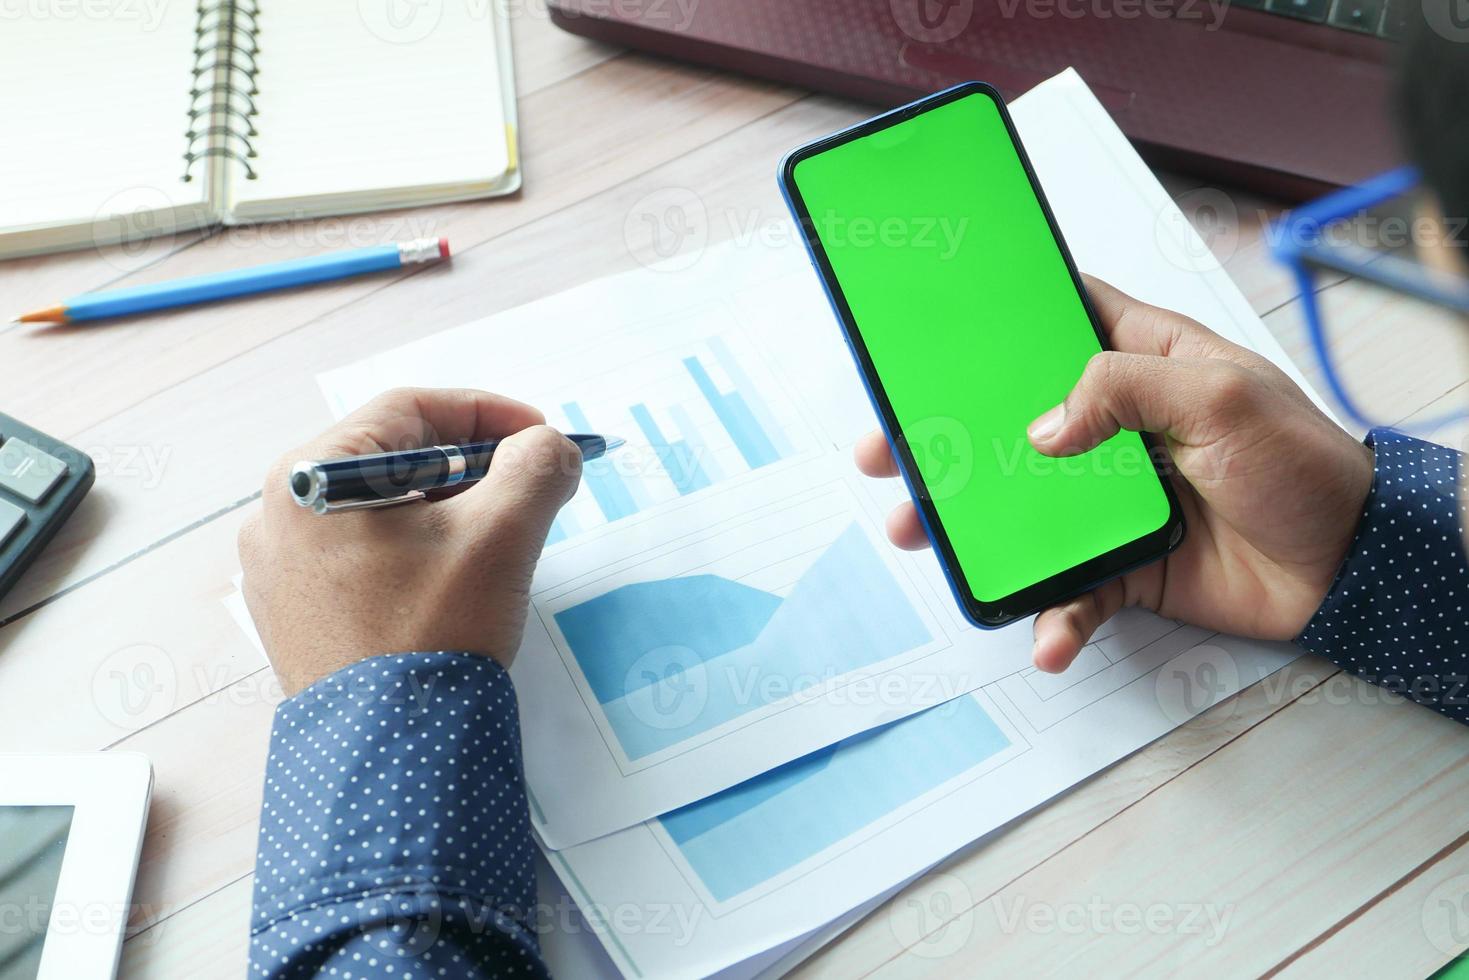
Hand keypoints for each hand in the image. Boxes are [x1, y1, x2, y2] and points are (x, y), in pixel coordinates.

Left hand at [238, 388, 580, 694]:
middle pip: (390, 457)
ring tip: (498, 531)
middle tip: (526, 482)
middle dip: (469, 462)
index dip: (487, 412)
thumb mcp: (500, 537)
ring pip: (377, 507)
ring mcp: (279, 568)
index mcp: (309, 477)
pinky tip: (454, 576)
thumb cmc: (433, 633)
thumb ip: (536, 470)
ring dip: (444, 505)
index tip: (540, 435)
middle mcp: (277, 513)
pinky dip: (413, 547)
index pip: (409, 410)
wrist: (389, 753)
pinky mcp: (293, 614)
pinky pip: (360, 553)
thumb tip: (552, 448)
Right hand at [856, 277, 1373, 672]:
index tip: (929, 328)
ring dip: (969, 527)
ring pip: (1020, 509)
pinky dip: (1052, 614)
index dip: (994, 321)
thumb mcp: (1224, 398)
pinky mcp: (1123, 562)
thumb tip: (1041, 427)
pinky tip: (1044, 632)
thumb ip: (1126, 390)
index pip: (1056, 321)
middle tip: (888, 449)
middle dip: (944, 436)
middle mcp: (1115, 426)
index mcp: (1142, 362)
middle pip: (1009, 422)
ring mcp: (1112, 498)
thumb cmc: (1305, 466)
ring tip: (921, 534)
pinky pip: (1070, 587)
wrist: (1351, 568)